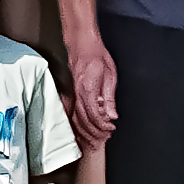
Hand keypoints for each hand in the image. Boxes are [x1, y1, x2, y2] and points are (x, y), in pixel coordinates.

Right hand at [64, 30, 118, 150]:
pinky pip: (72, 113)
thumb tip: (112, 114)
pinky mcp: (73, 93)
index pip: (93, 114)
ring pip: (76, 118)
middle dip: (94, 132)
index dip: (102, 125)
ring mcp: (73, 94)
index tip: (111, 128)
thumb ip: (110, 97)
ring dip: (85, 131)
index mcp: (88, 89)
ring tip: (94, 139)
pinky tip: (81, 130)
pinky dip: (77, 124)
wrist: (82, 45)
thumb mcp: (110, 75)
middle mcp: (78, 93)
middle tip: (104, 138)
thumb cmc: (97, 56)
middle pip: (83, 120)